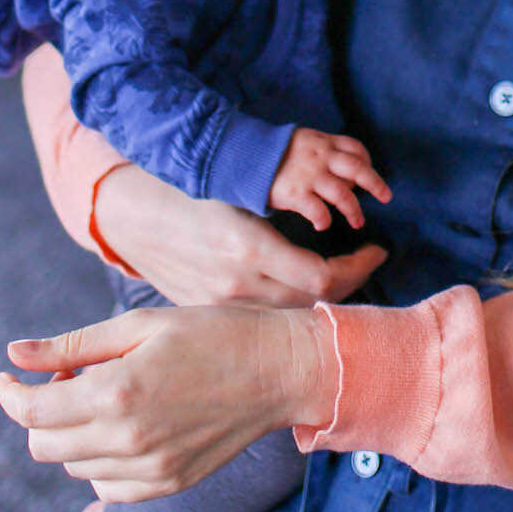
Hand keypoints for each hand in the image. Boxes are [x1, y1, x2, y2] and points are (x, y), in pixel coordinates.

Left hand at [0, 302, 337, 501]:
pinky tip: (125, 427)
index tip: (10, 378)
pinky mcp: (167, 485)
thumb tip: (13, 355)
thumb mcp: (139, 324)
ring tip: (106, 396)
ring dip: (72, 434)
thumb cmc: (211, 333)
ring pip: (74, 467)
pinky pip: (107, 487)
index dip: (9, 394)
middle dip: (39, 413)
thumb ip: (73, 345)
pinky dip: (100, 461)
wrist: (279, 370)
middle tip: (69, 378)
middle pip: (44, 446)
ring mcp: (149, 471)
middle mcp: (126, 440)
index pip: (31, 413)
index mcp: (115, 393)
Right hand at [93, 164, 385, 306]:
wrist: (134, 219)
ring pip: (291, 315)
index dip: (359, 267)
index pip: (323, 277)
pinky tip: (305, 289)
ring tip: (345, 273)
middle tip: (369, 261)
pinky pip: (264, 319)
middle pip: (313, 302)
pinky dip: (292, 306)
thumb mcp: (240, 193)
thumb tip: (338, 221)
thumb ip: (284, 210)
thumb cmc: (192, 192)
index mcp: (247, 249)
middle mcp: (236, 286)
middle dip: (351, 282)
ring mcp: (221, 306)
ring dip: (324, 297)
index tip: (378, 249)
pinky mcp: (210, 315)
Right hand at [268, 129, 390, 232]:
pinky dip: (324, 219)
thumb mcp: (300, 142)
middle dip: (375, 183)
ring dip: (354, 209)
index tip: (369, 171)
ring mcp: (309, 175)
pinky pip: (318, 210)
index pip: (355, 148)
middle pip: (358, 168)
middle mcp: (321, 157)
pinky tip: (323, 225)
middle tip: (386, 197)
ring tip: (358, 222)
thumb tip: (336, 169)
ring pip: (343, 193)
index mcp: (323, 142)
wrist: (243, 154)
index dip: (367, 161)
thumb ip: (319, 151)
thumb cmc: (271, 152)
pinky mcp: (295, 193)